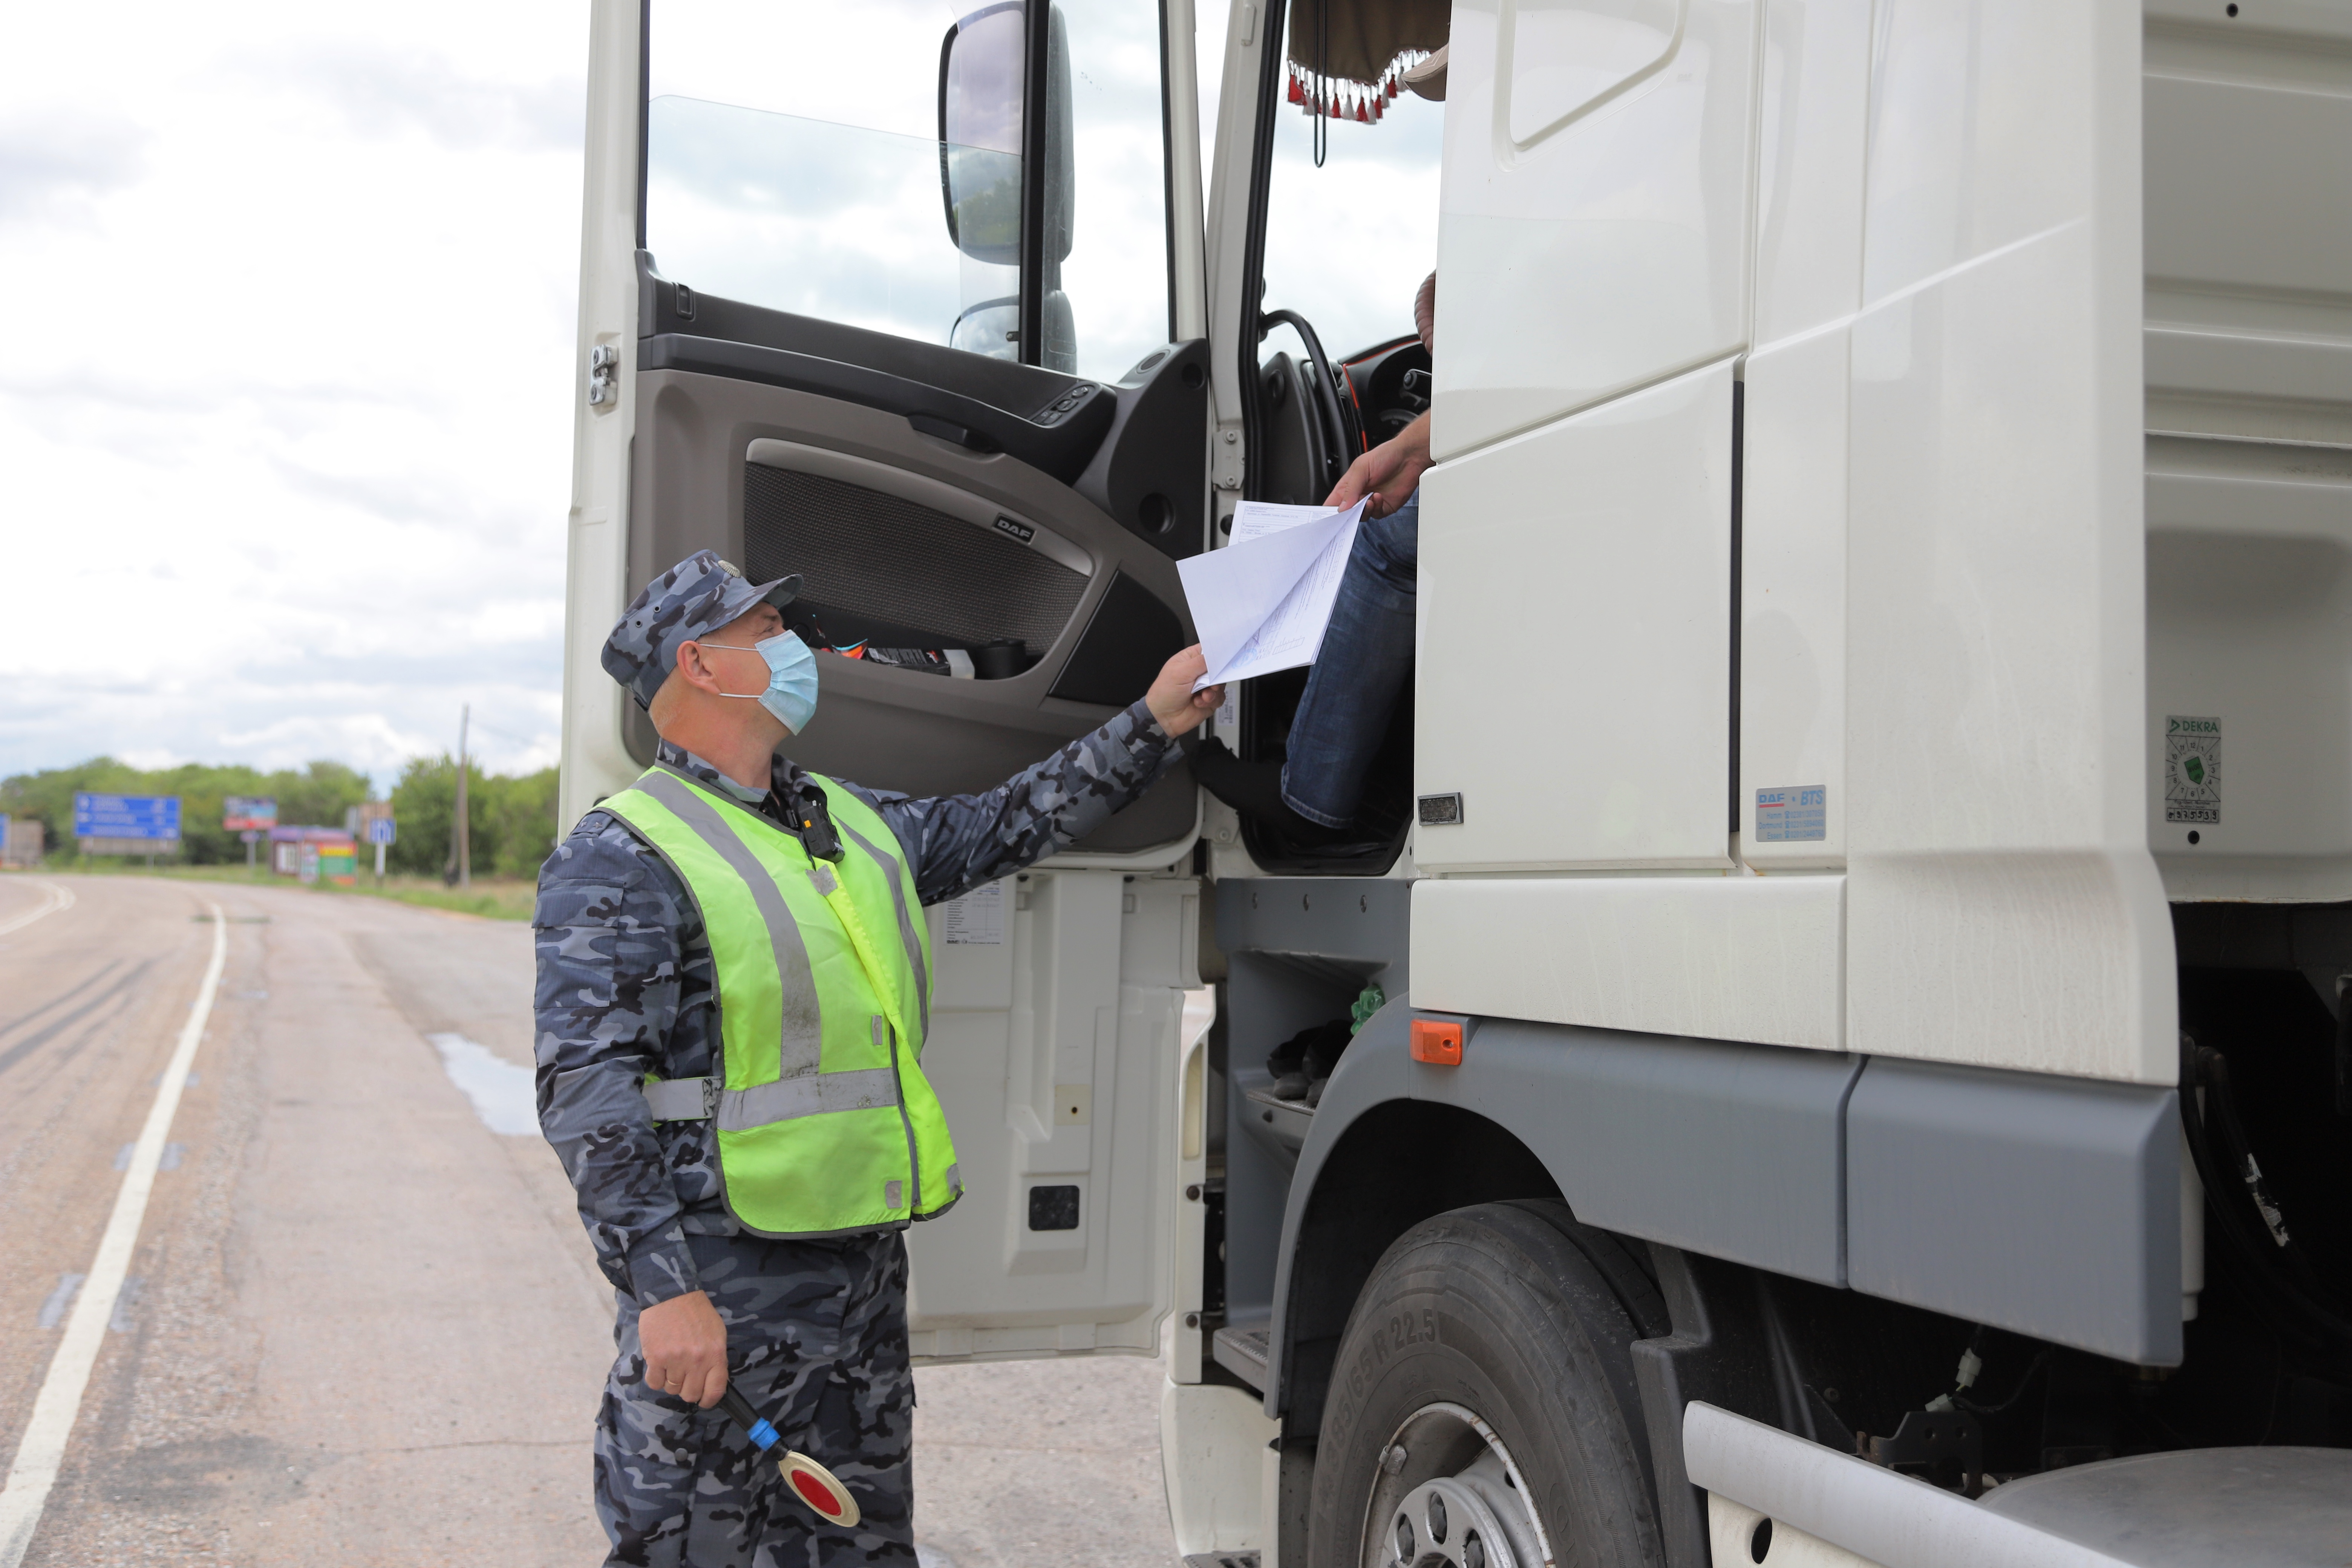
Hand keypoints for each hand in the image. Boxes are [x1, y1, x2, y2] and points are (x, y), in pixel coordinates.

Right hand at [640, 1289, 728, 1406]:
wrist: (672, 1294)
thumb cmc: (697, 1313)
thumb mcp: (717, 1334)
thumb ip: (716, 1359)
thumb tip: (713, 1382)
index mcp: (715, 1354)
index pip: (715, 1391)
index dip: (709, 1400)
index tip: (704, 1400)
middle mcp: (697, 1360)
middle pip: (690, 1394)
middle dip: (687, 1389)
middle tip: (684, 1376)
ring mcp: (675, 1360)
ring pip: (671, 1389)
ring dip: (671, 1381)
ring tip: (672, 1362)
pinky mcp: (655, 1357)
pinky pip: (654, 1383)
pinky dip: (656, 1377)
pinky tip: (659, 1364)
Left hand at [1146, 645, 1223, 737]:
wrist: (1163, 717)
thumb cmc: (1164, 693)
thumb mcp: (1180, 673)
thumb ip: (1199, 663)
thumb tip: (1215, 656)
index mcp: (1190, 659)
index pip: (1208, 650)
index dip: (1216, 653)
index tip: (1222, 657)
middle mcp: (1199, 672)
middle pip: (1218, 667)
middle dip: (1217, 675)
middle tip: (1211, 681)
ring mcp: (1205, 686)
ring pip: (1221, 683)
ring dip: (1213, 690)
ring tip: (1202, 694)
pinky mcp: (1209, 700)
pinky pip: (1220, 698)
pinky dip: (1211, 700)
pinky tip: (1199, 702)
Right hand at [1325, 410, 1432, 518]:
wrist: (1409, 457)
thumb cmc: (1385, 456)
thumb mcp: (1361, 468)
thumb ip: (1351, 489)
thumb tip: (1342, 507)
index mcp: (1348, 485)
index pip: (1333, 502)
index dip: (1329, 512)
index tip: (1329, 518)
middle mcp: (1359, 494)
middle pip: (1346, 513)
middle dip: (1347, 515)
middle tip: (1350, 512)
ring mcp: (1371, 501)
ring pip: (1361, 517)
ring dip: (1364, 511)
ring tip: (1369, 499)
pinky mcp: (1384, 507)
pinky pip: (1376, 515)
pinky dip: (1376, 509)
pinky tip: (1379, 497)